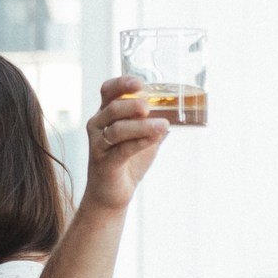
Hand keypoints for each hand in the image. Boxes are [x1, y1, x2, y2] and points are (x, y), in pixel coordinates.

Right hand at [79, 76, 167, 212]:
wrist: (111, 194)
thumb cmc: (126, 162)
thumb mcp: (143, 137)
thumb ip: (154, 122)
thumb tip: (179, 109)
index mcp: (105, 114)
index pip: (108, 90)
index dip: (122, 84)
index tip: (140, 83)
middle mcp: (97, 126)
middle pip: (112, 108)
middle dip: (131, 105)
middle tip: (149, 106)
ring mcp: (98, 145)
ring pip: (117, 129)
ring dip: (141, 126)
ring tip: (163, 124)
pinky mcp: (104, 163)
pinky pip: (122, 150)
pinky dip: (140, 142)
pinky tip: (156, 137)